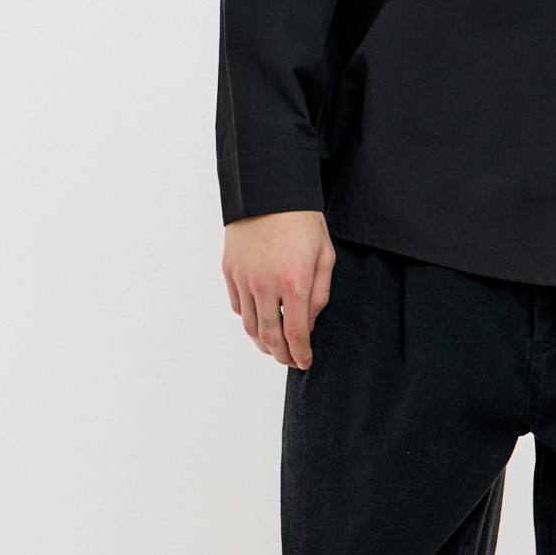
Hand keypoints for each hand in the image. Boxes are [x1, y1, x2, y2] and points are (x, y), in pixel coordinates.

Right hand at [222, 210, 334, 369]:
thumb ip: (319, 294)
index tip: (305, 363)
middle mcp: (266, 284)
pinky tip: (260, 323)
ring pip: (251, 325)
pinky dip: (249, 320)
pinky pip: (238, 306)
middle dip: (282, 355)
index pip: (297, 333)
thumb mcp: (325, 255)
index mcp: (294, 281)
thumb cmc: (303, 221)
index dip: (301, 354)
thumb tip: (310, 322)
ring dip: (263, 343)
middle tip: (290, 362)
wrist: (269, 191)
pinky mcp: (230, 271)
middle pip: (271, 336)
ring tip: (274, 349)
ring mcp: (244, 278)